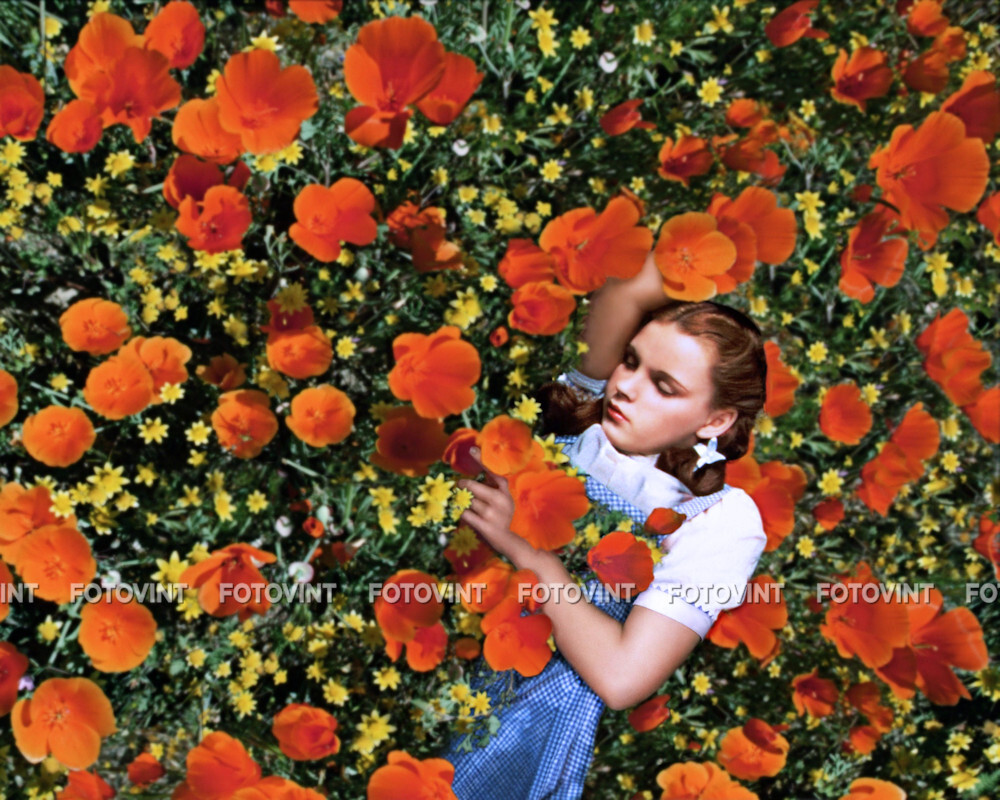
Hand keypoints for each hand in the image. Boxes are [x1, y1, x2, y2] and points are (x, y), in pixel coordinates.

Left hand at [457, 447, 524, 561]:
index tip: (472, 449)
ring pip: (467, 501)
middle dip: (463, 485)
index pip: (493, 472)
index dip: (481, 460)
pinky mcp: (483, 525)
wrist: (506, 540)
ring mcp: (492, 513)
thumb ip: (493, 487)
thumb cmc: (501, 516)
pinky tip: (469, 517)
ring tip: (469, 507)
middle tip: (460, 485)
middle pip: (472, 486)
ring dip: (463, 503)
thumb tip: (472, 477)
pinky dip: (463, 514)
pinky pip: (464, 514)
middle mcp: (499, 500)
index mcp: (504, 492)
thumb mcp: (503, 500)